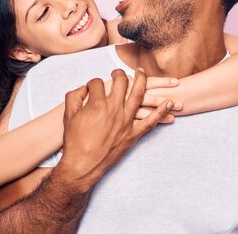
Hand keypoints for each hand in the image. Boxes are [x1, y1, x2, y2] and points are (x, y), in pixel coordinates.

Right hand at [58, 68, 173, 191]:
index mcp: (97, 103)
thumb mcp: (68, 115)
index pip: (97, 83)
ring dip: (145, 82)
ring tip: (145, 73)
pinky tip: (169, 102)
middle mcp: (114, 109)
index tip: (92, 87)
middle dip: (120, 74)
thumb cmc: (74, 141)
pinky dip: (161, 112)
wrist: (82, 165)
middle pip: (122, 83)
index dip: (93, 83)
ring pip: (140, 95)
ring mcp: (126, 121)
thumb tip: (83, 88)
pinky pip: (150, 121)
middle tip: (119, 72)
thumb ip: (73, 97)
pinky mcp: (132, 134)